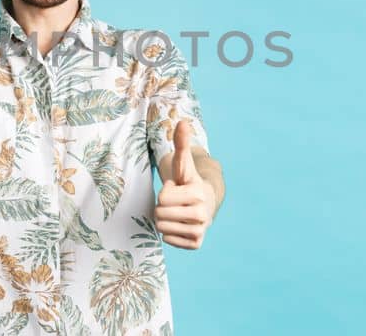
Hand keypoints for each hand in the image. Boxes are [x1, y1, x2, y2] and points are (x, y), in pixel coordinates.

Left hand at [155, 120, 216, 249]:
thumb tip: (181, 121)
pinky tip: (180, 224)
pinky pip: (168, 240)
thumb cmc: (189, 181)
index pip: (162, 198)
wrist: (206, 202)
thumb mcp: (183, 163)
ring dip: (165, 220)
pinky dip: (170, 233)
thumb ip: (181, 144)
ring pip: (162, 228)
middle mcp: (202, 214)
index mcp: (197, 193)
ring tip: (177, 212)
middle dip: (162, 207)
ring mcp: (200, 230)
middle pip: (159, 215)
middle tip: (175, 203)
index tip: (177, 189)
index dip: (165, 192)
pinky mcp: (196, 244)